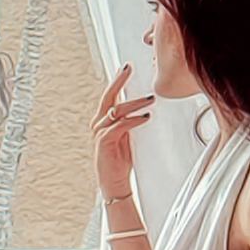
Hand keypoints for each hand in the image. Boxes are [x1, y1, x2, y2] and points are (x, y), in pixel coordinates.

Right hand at [92, 64, 154, 200]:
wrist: (114, 182)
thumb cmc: (121, 159)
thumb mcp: (128, 135)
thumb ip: (130, 120)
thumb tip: (143, 105)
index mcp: (103, 120)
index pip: (110, 95)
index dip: (117, 80)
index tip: (125, 67)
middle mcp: (98, 123)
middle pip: (108, 97)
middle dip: (119, 81)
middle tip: (129, 68)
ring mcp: (100, 132)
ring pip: (117, 110)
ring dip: (135, 103)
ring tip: (150, 99)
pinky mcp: (105, 142)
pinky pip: (120, 126)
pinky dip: (133, 120)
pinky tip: (145, 117)